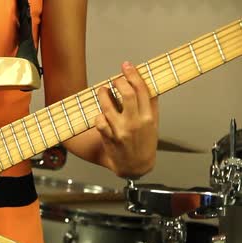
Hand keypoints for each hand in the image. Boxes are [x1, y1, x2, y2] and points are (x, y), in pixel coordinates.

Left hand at [95, 61, 158, 177]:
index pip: (141, 90)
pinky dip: (98, 115)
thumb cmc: (144, 143)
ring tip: (103, 91)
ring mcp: (120, 131)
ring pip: (108, 106)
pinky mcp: (108, 138)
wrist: (135, 166)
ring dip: (103, 94)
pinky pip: (99, 121)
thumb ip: (151, 105)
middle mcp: (135, 123)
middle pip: (126, 94)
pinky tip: (101, 113)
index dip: (133, 75)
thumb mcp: (154, 124)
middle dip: (118, 82)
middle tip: (115, 79)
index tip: (126, 66)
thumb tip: (146, 83)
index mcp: (148, 117)